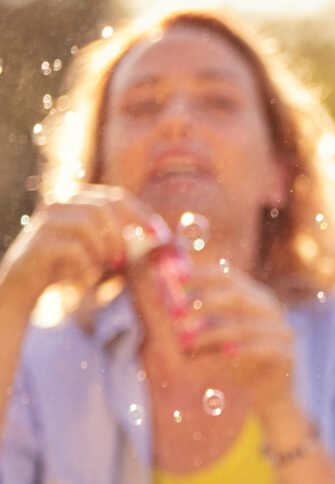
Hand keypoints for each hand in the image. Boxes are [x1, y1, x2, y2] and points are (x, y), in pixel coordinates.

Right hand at [0, 188, 157, 311]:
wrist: (24, 287)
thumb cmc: (68, 268)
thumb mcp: (100, 253)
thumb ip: (125, 244)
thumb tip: (162, 241)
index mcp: (79, 200)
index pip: (117, 197)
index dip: (141, 215)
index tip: (159, 235)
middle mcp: (61, 203)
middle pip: (104, 206)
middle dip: (122, 234)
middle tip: (125, 260)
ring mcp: (47, 220)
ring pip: (88, 224)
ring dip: (103, 250)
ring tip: (103, 269)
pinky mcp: (39, 242)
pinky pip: (74, 248)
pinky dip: (86, 266)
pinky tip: (85, 279)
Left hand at [181, 261, 297, 420]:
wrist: (268, 395)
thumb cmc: (237, 363)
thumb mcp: (214, 338)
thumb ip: (197, 320)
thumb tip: (164, 301)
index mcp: (254, 298)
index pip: (229, 277)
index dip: (203, 275)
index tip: (178, 279)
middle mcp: (270, 310)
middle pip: (237, 297)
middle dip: (203, 303)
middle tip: (176, 314)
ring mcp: (281, 330)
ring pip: (244, 326)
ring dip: (210, 334)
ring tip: (186, 342)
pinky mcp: (286, 354)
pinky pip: (260, 349)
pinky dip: (238, 351)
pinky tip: (220, 355)